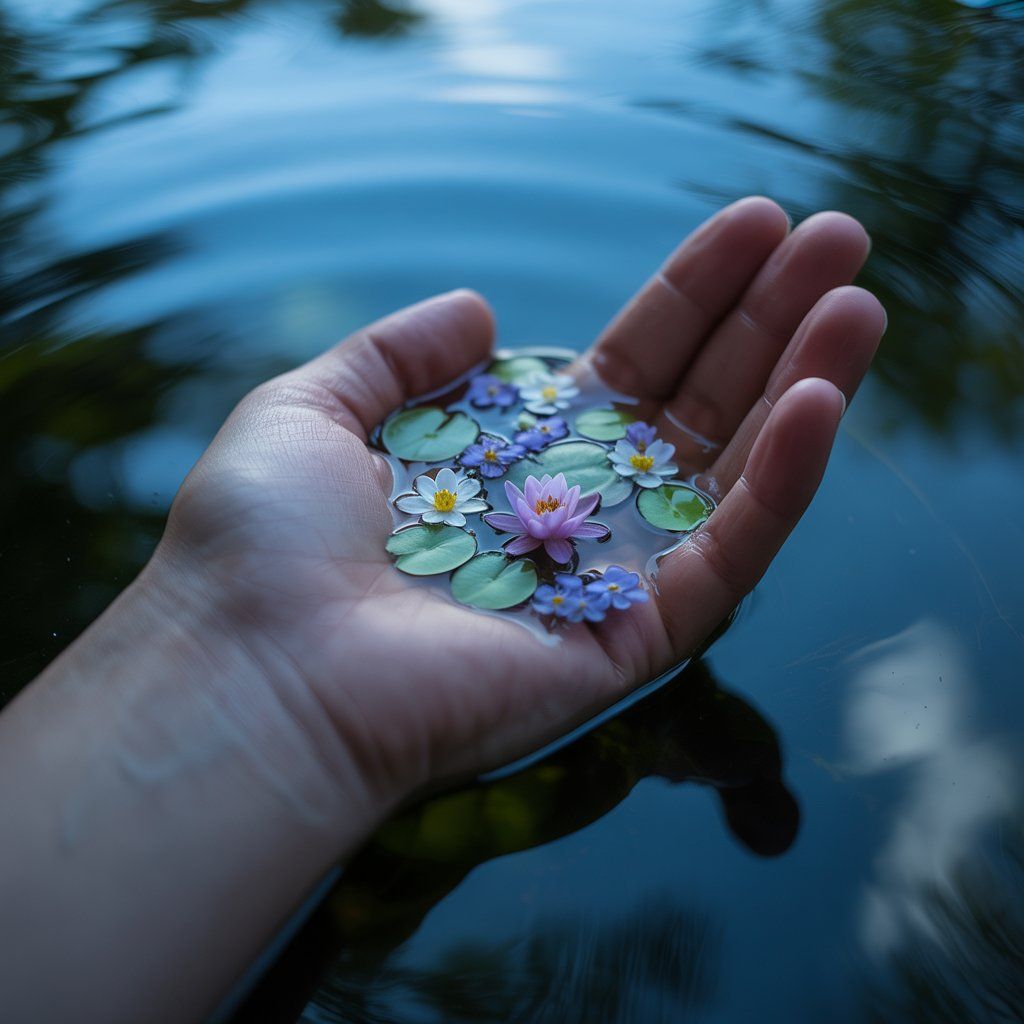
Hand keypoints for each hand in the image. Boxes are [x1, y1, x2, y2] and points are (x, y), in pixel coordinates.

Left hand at [158, 196, 884, 811]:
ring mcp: (608, 580)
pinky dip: (779, 484)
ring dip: (802, 386)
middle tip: (838, 239)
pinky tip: (821, 400)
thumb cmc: (264, 544)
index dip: (691, 297)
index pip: (627, 367)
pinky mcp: (631, 643)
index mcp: (508, 462)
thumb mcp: (313, 408)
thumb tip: (482, 307)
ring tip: (858, 300)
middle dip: (767, 323)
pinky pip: (726, 558)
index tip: (753, 225)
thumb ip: (396, 354)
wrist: (252, 671)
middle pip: (694, 407)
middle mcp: (570, 515)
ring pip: (730, 475)